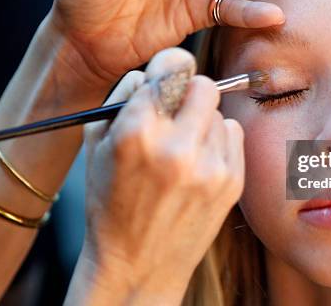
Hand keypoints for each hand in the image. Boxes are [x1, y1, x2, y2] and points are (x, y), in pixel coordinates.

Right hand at [75, 48, 244, 302]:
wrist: (138, 264)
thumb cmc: (111, 201)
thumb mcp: (96, 144)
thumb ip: (124, 96)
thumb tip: (154, 68)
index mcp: (137, 132)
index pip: (172, 66)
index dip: (169, 67)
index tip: (169, 73)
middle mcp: (177, 148)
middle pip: (203, 84)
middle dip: (188, 91)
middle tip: (177, 109)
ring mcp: (209, 167)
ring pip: (219, 111)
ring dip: (203, 120)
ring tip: (183, 147)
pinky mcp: (232, 182)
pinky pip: (234, 133)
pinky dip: (218, 140)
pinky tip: (199, 161)